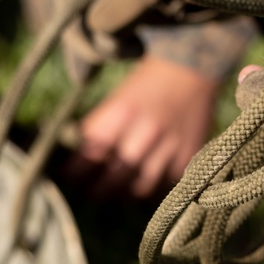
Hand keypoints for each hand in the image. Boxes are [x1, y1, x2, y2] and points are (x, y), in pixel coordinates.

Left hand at [65, 55, 218, 198]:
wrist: (193, 67)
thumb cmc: (147, 82)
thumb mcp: (117, 100)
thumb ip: (101, 129)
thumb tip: (80, 160)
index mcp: (121, 114)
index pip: (89, 156)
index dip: (76, 173)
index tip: (70, 178)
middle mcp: (145, 132)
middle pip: (113, 179)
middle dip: (98, 191)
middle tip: (91, 194)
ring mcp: (170, 146)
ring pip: (140, 189)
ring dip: (125, 196)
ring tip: (118, 195)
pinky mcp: (190, 155)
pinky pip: (166, 187)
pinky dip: (154, 190)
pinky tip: (147, 186)